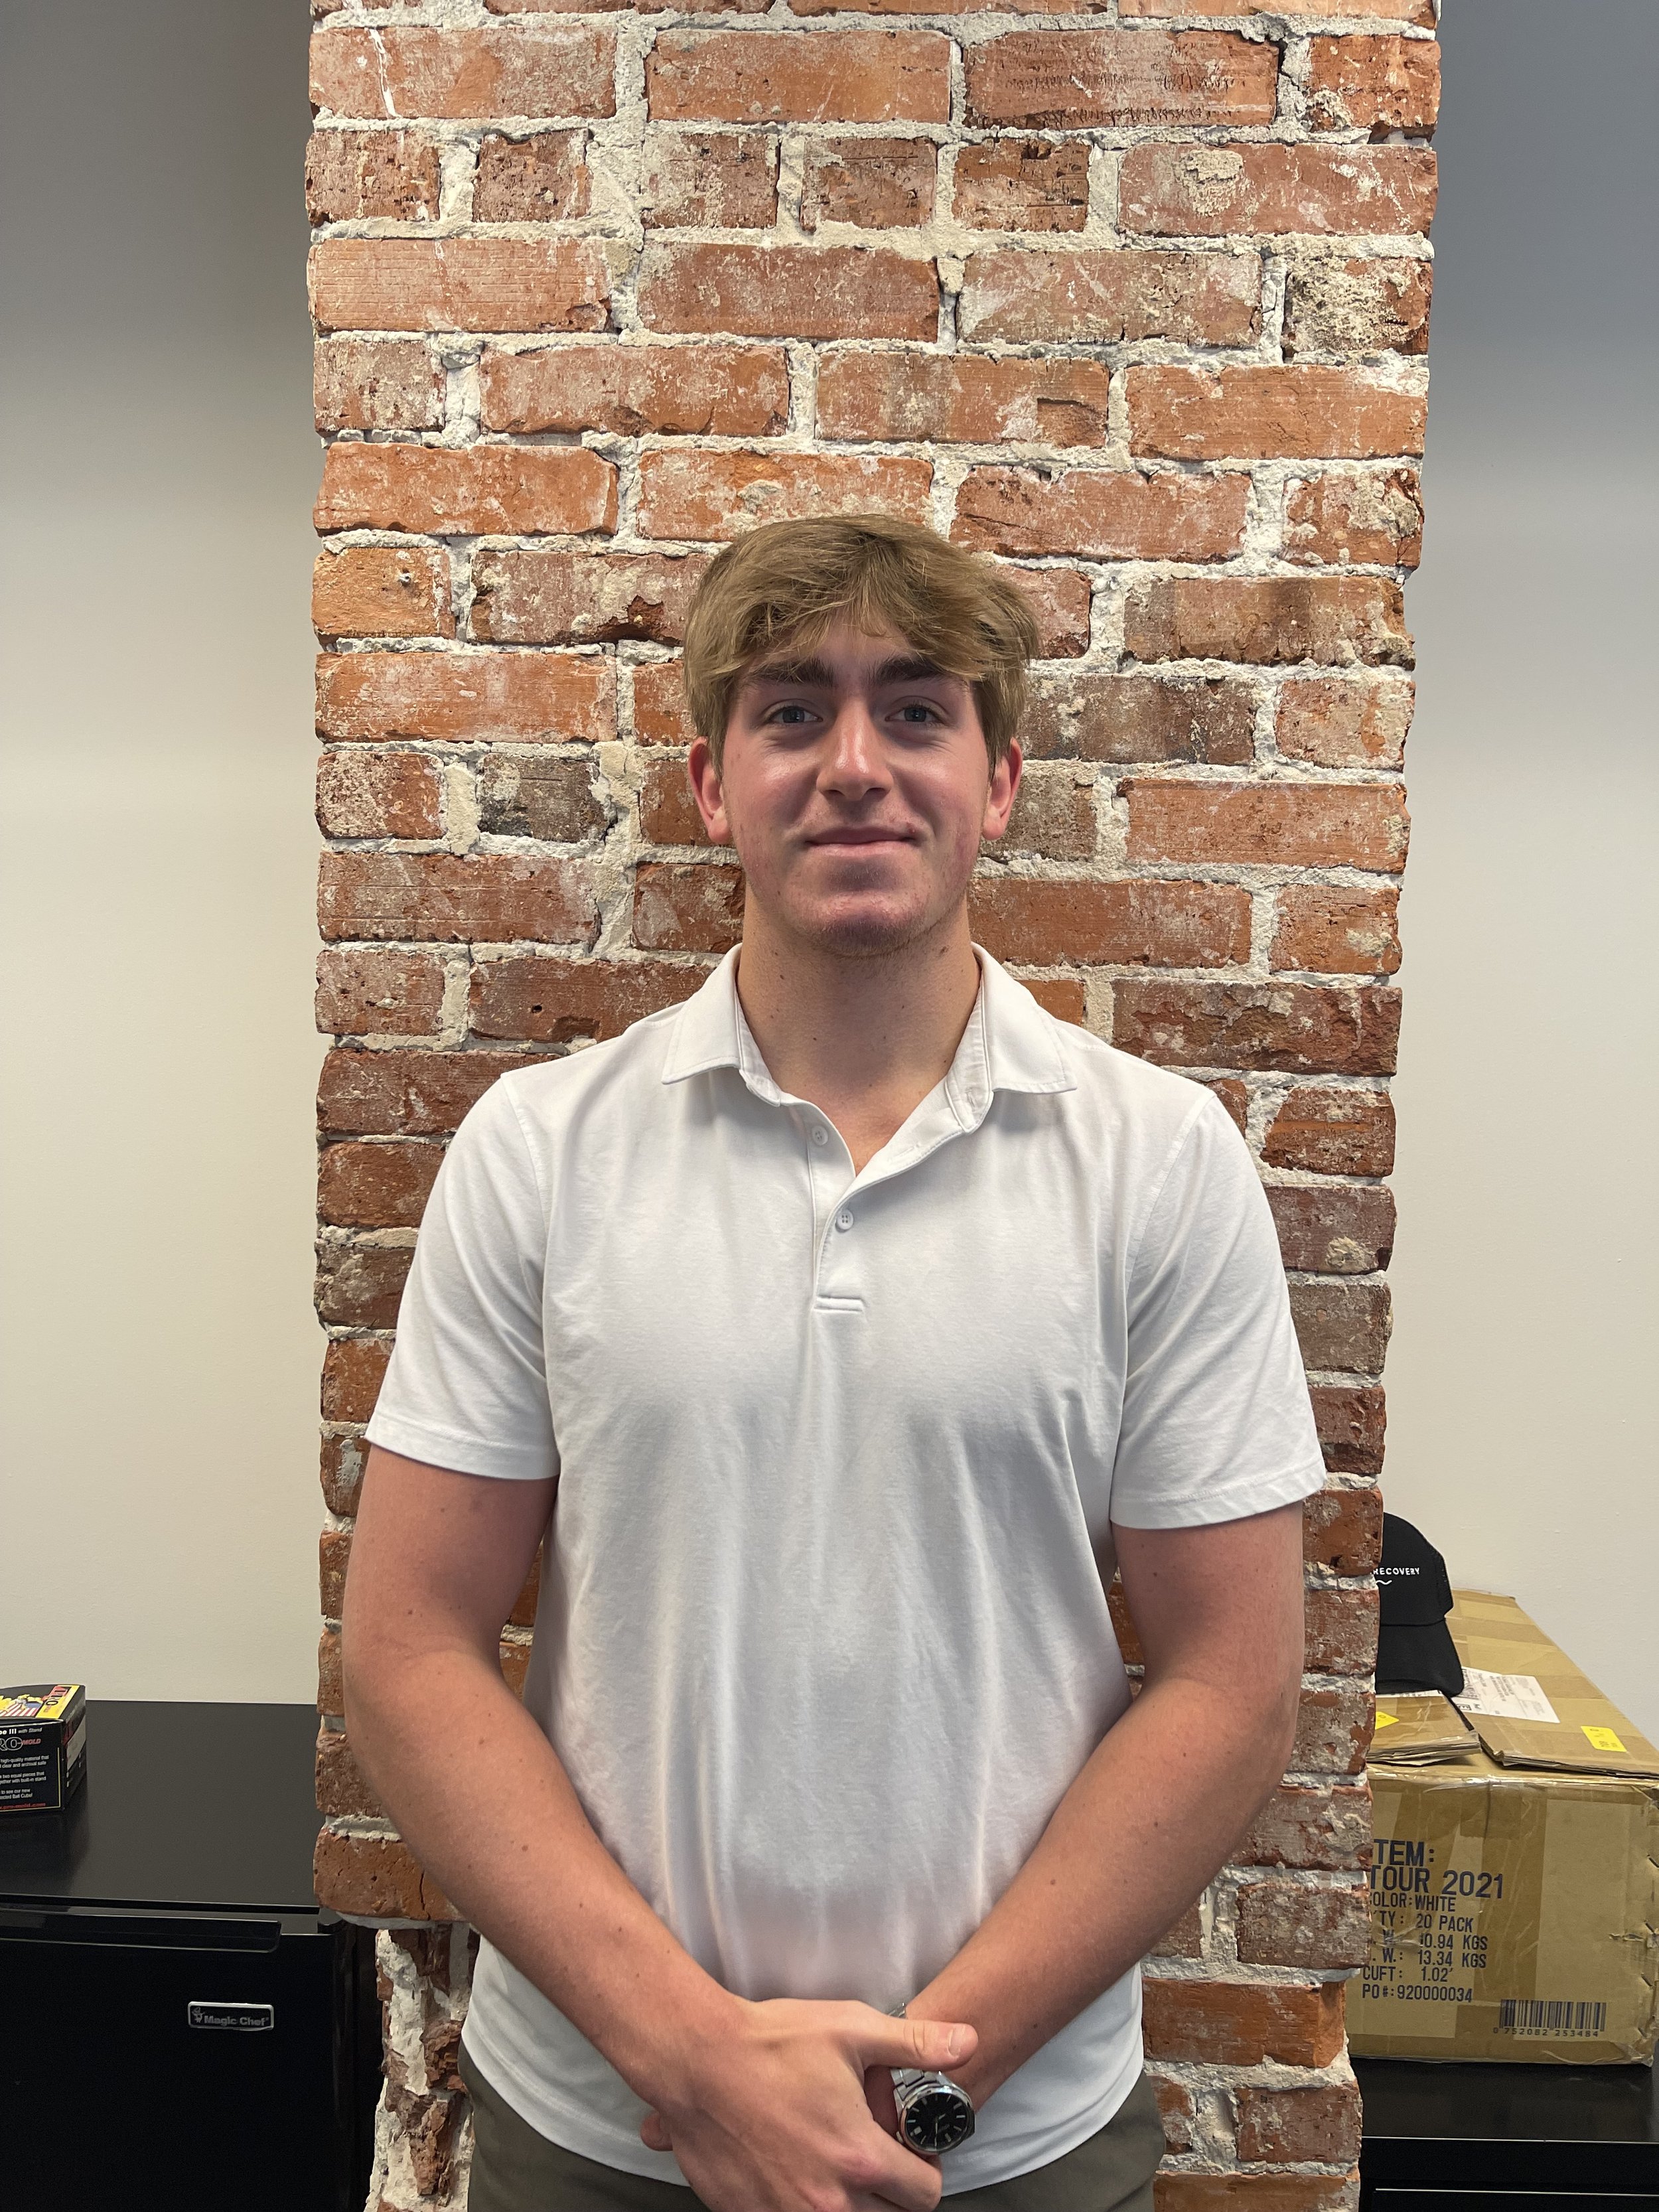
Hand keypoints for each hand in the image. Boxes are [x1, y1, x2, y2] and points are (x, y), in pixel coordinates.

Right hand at [638, 1998, 974, 2211]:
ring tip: (839, 2167)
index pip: (925, 2195)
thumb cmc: (772, 2043)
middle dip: (893, 2193)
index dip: (926, 2169)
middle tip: (875, 2157)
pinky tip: (797, 2172)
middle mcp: (828, 2202)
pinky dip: (804, 2208)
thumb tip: (968, 2042)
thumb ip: (916, 2044)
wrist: (697, 2060)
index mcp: (860, 2159)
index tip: (910, 2150)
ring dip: (853, 2206)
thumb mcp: (852, 2029)